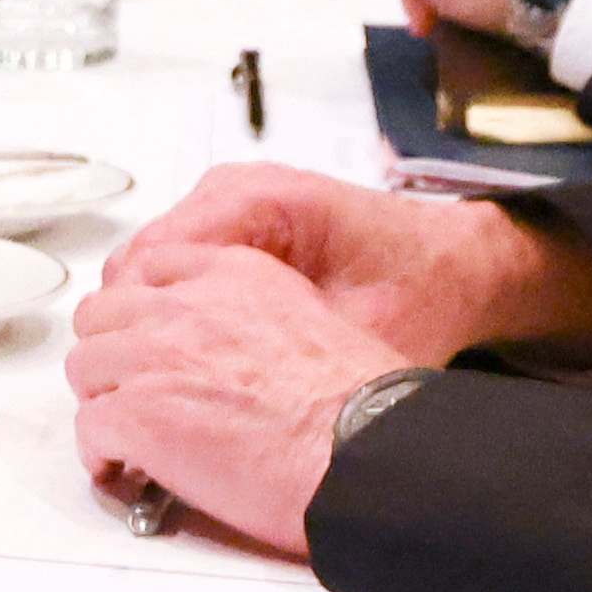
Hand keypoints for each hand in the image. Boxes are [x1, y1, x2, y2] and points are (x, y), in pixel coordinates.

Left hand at [67, 173, 591, 553]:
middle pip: (107, 314)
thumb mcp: (321, 326)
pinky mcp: (140, 415)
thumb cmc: (368, 409)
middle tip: (131, 388)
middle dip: (114, 352)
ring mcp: (155, 358)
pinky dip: (100, 454)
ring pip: (86, 366)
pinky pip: (91, 429)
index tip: (147, 337)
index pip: (156, 269)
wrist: (371, 455)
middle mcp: (188, 307)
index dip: (144, 311)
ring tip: (127, 434)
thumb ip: (263, 323)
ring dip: (105, 400)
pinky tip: (122, 473)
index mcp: (237, 278)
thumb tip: (247, 361)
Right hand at [103, 161, 591, 367]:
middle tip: (148, 392)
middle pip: (141, 259)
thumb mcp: (355, 334)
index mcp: (261, 201)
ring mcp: (226, 201)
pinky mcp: (230, 222)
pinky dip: (174, 306)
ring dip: (153, 318)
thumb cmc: (417, 291)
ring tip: (168, 379)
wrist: (453, 265)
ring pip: (150, 263)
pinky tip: (193, 353)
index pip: (156, 256)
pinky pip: (176, 263)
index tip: (138, 383)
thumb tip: (217, 401)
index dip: (139, 325)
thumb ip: (283, 353)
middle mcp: (232, 189)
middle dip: (137, 326)